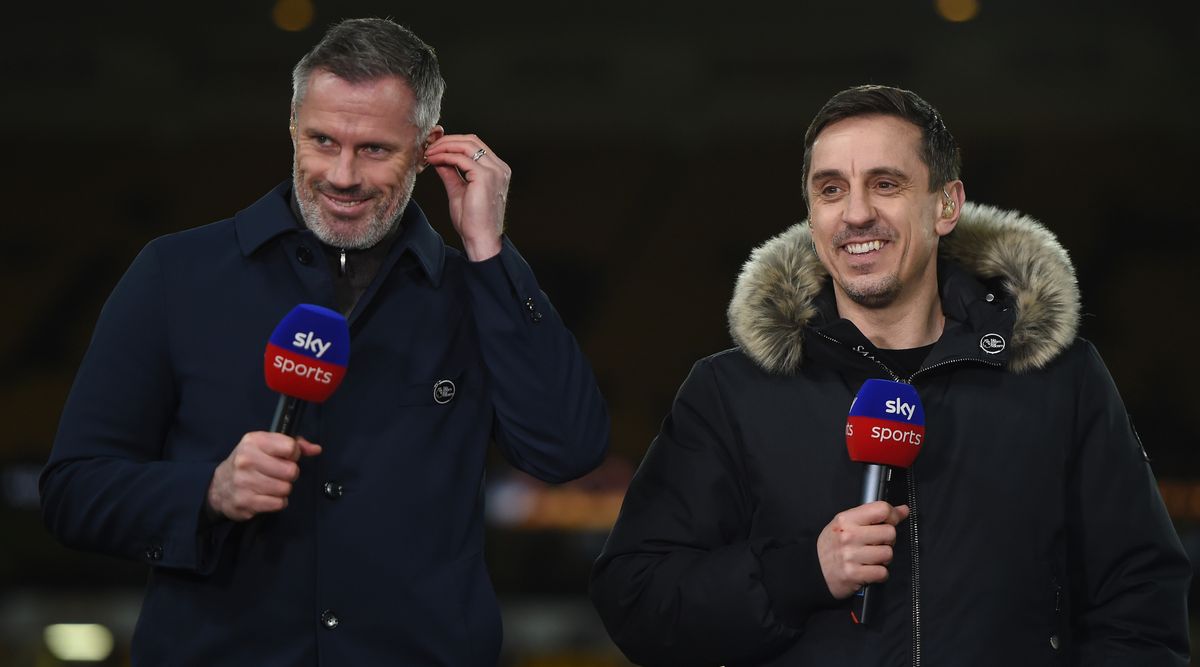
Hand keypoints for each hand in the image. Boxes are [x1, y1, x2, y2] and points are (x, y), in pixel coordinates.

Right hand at [206, 432, 321, 520]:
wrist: (219, 486)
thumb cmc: (249, 462)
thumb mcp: (267, 446)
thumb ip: (294, 444)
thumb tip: (316, 449)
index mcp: (254, 441)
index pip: (290, 448)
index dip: (294, 454)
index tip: (286, 457)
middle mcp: (246, 460)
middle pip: (291, 471)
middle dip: (290, 474)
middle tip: (279, 474)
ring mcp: (244, 482)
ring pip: (285, 489)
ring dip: (283, 489)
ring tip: (271, 485)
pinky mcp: (245, 501)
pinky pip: (278, 503)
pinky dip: (277, 502)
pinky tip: (267, 496)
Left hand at [424, 132, 509, 261]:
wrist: (480, 238)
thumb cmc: (472, 221)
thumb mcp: (459, 190)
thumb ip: (451, 173)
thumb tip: (440, 158)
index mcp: (497, 170)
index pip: (475, 145)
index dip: (454, 143)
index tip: (435, 148)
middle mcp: (499, 168)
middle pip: (472, 140)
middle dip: (448, 141)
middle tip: (429, 147)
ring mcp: (494, 171)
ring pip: (467, 145)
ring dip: (444, 146)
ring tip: (429, 153)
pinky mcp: (485, 176)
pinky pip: (461, 158)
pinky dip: (445, 156)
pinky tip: (434, 160)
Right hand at [816, 501, 908, 598]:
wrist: (814, 570)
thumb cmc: (833, 545)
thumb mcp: (847, 524)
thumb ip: (873, 515)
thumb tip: (904, 510)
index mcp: (846, 519)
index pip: (881, 510)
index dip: (893, 515)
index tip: (892, 521)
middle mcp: (848, 536)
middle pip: (889, 532)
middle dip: (888, 540)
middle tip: (876, 543)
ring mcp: (850, 555)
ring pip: (888, 553)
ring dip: (883, 558)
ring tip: (871, 558)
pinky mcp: (854, 574)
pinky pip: (882, 572)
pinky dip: (879, 573)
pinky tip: (869, 570)